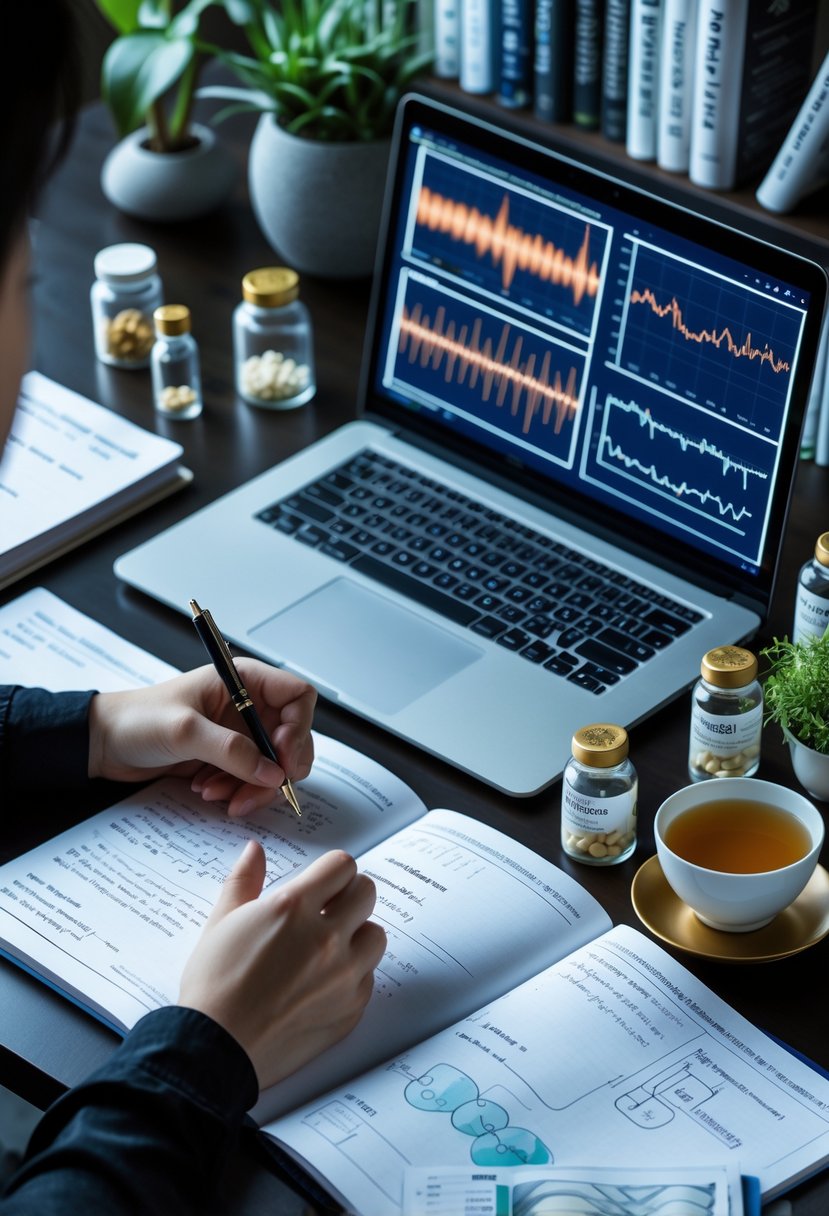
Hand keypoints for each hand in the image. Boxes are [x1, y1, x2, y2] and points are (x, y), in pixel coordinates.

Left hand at [88, 660, 315, 815]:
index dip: (299, 727)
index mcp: (243, 681)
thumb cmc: (137, 719)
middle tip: (258, 789)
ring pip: (274, 766)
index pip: (298, 697)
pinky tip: (207, 790)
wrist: (103, 743)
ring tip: (215, 793)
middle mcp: (248, 706)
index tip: (282, 757)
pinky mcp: (227, 758)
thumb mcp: (185, 731)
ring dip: (252, 786)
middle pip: (293, 738)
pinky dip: (237, 791)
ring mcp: (239, 734)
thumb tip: (273, 773)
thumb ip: (232, 751)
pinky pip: (252, 780)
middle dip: (277, 769)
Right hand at [178, 844, 386, 1088]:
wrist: (216, 1050)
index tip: (319, 883)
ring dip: (356, 934)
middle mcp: (326, 938)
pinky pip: (368, 977)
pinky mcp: (351, 1009)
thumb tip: (255, 850)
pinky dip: (352, 975)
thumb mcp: (221, 923)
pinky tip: (322, 983)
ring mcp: (343, 976)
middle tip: (325, 911)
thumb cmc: (213, 985)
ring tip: (326, 947)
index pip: (342, 866)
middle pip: (366, 893)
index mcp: (294, 908)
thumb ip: (243, 880)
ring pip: (375, 935)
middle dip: (347, 895)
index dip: (330, 871)